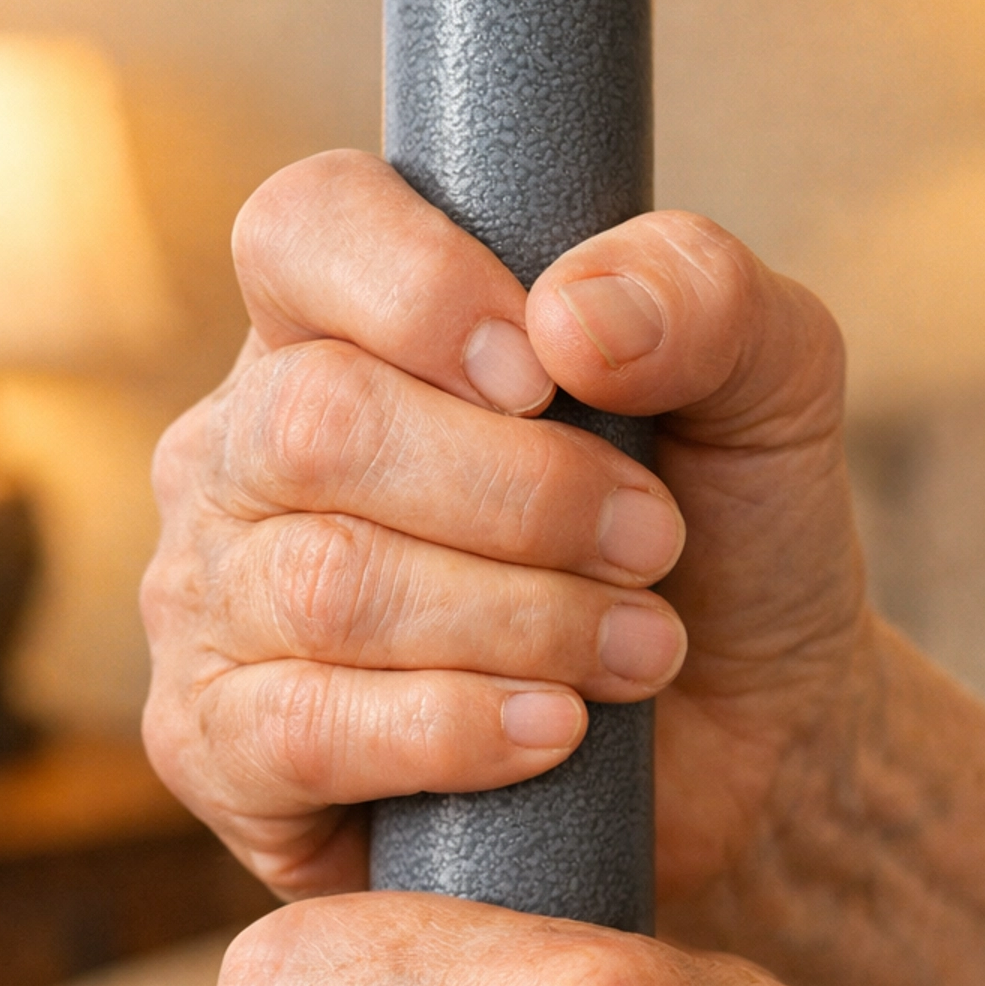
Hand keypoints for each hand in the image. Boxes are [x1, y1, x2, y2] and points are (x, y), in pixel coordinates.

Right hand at [142, 148, 859, 905]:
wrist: (749, 743)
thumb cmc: (724, 540)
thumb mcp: (767, 385)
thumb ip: (703, 294)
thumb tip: (571, 315)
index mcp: (341, 325)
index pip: (303, 233)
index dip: (420, 290)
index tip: (550, 375)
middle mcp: (247, 450)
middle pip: (320, 424)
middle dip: (522, 493)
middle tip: (649, 543)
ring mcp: (217, 602)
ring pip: (327, 585)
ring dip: (521, 620)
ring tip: (638, 651)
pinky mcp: (226, 752)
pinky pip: (304, 732)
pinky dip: (452, 729)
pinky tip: (550, 730)